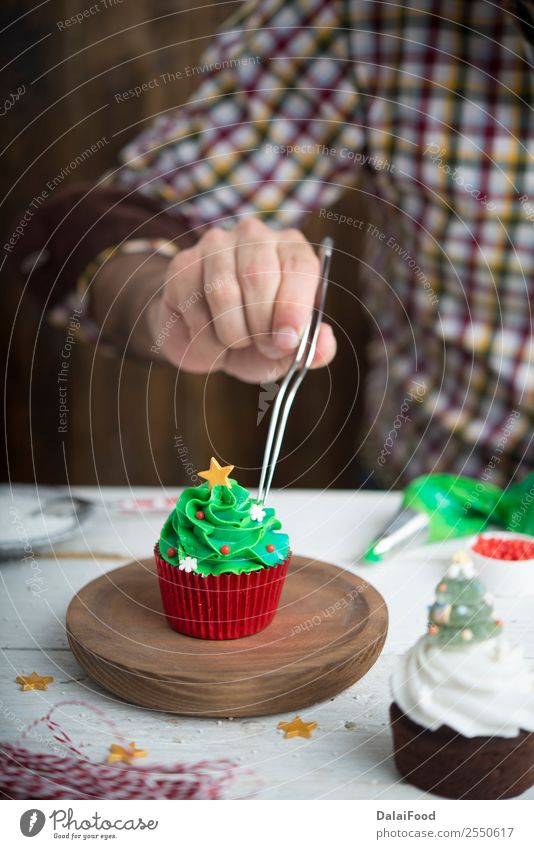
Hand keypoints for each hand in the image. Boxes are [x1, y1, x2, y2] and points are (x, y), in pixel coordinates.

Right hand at [150, 219, 335, 381]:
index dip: (294, 306)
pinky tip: (210, 338)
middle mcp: (254, 236)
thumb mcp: (287, 351)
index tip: (288, 340)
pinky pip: (193, 306)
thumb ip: (312, 349)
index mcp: (291, 248)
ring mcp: (214, 246)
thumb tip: (324, 344)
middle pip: (258, 276)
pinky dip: (205, 338)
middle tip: (264, 348)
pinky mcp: (182, 264)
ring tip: (236, 344)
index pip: (299, 266)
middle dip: (262, 325)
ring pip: (223, 292)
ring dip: (232, 334)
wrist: (206, 342)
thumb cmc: (256, 339)